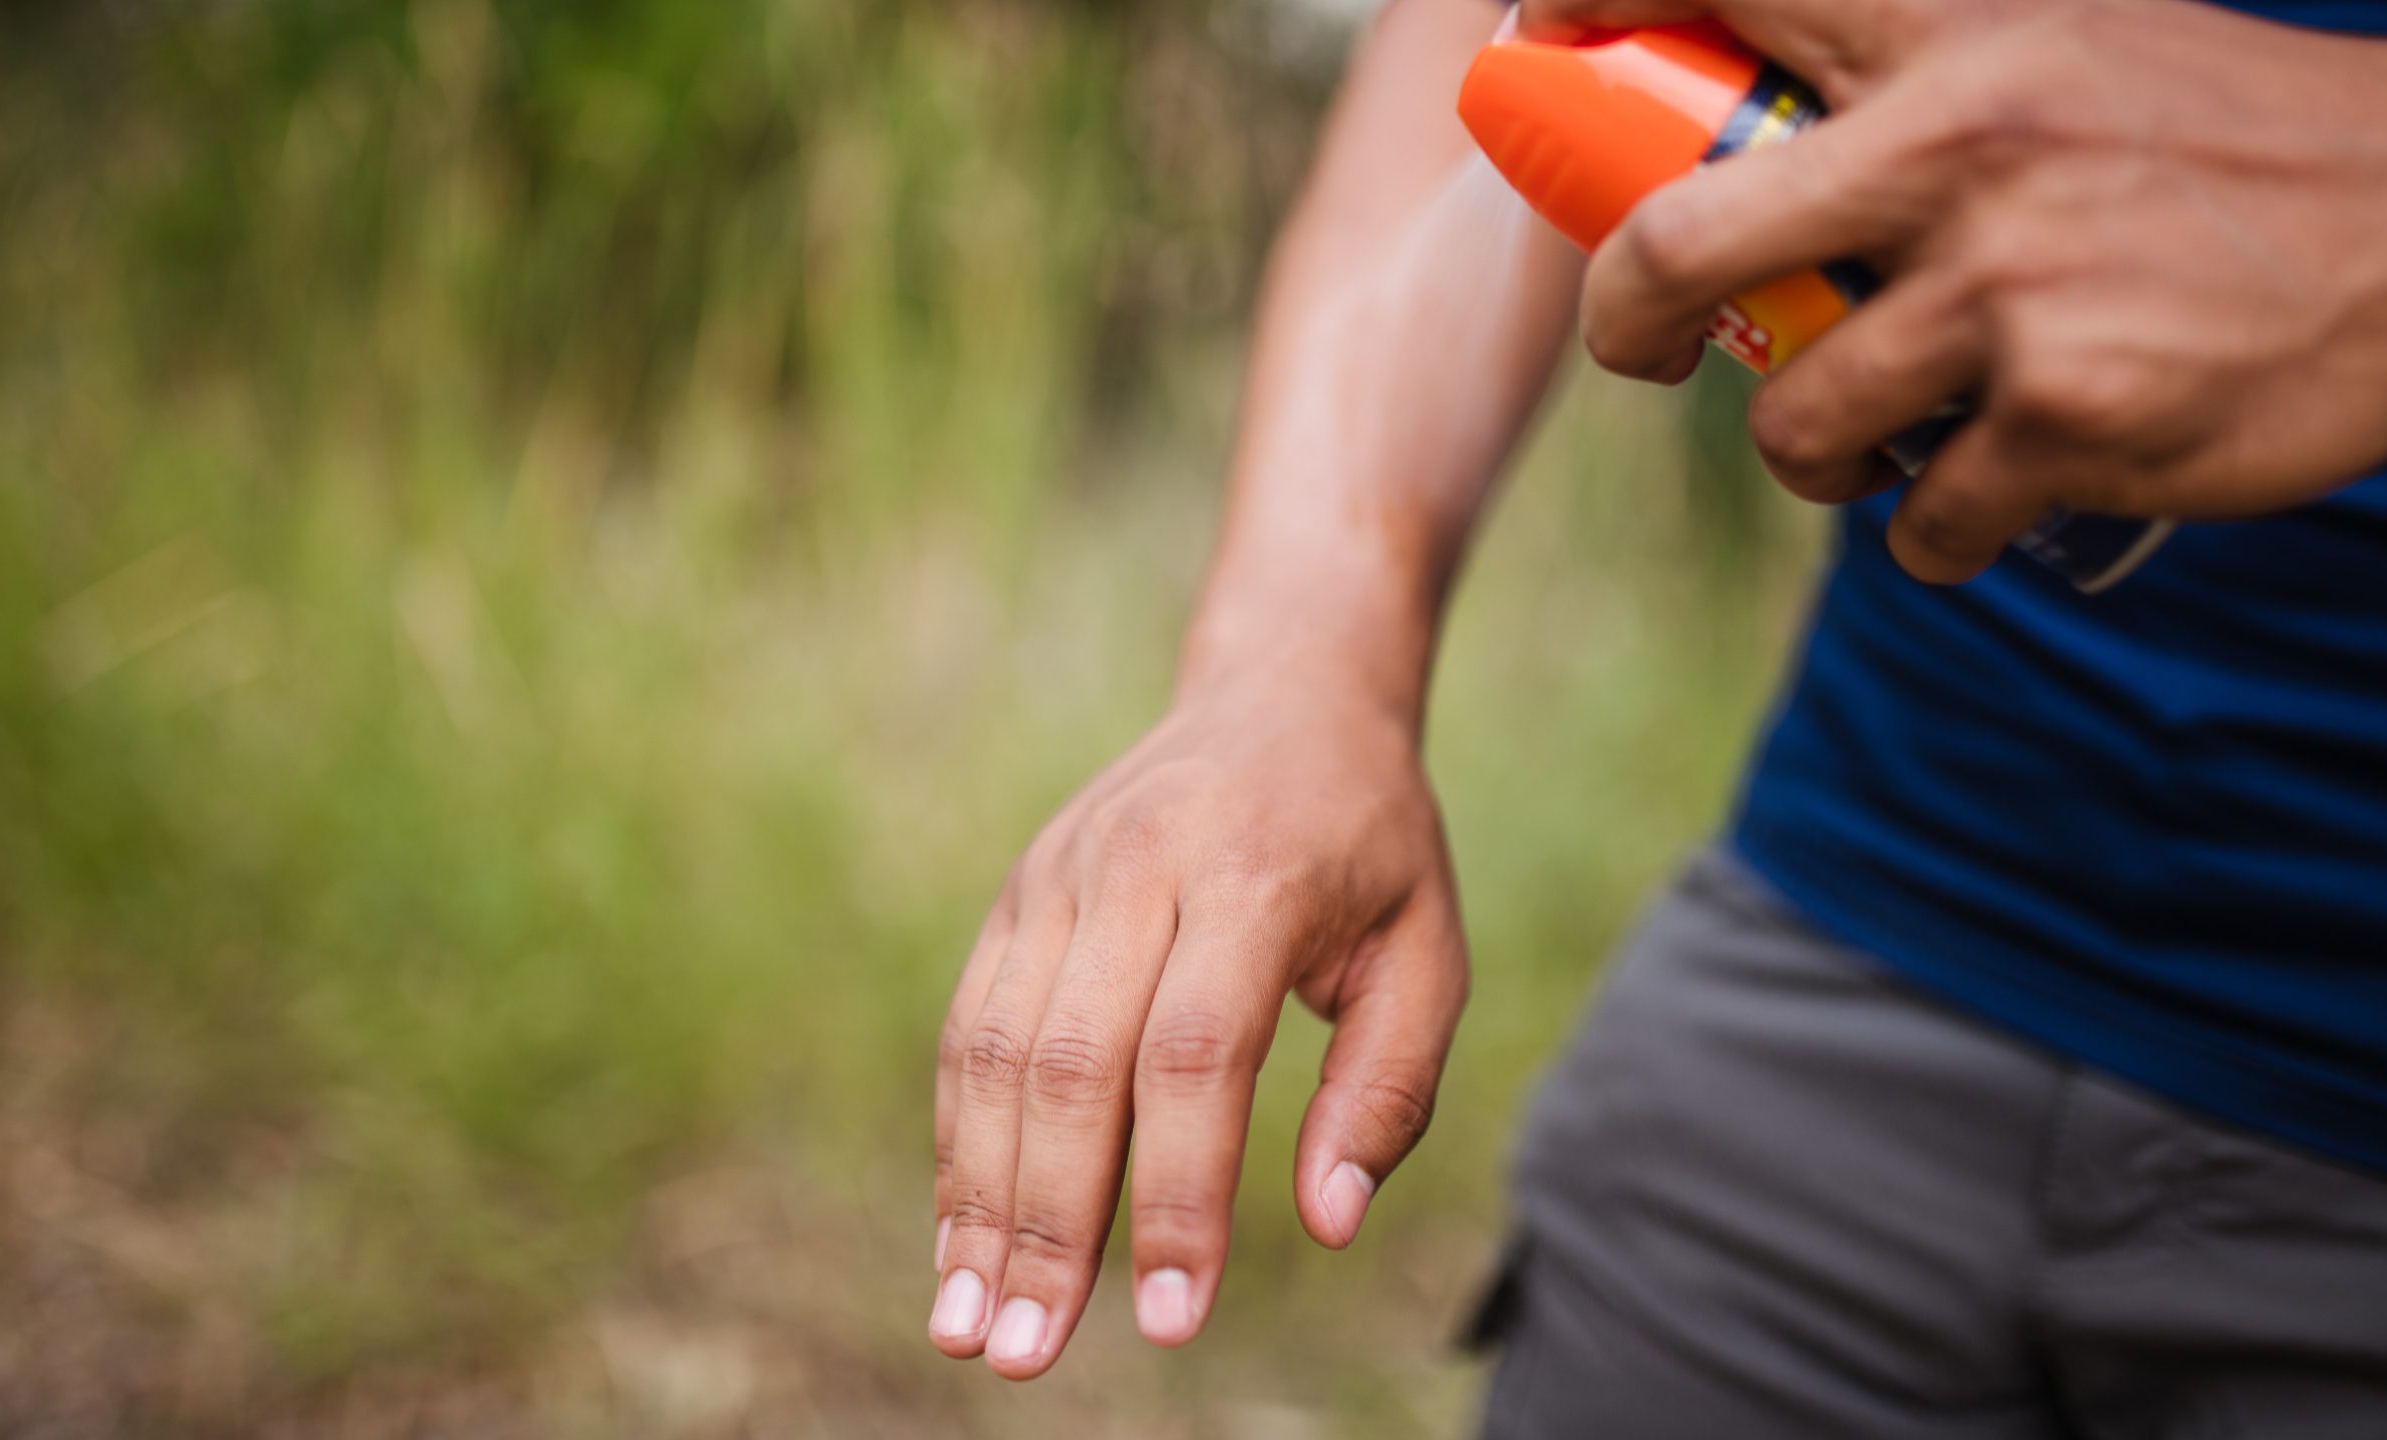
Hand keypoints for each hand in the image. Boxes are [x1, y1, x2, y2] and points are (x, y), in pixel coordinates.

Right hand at [928, 663, 1466, 1379]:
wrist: (1282, 690)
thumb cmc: (1372, 843)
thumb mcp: (1427, 950)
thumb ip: (1388, 1088)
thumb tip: (1328, 1222)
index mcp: (1255, 874)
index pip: (1196, 1056)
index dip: (1177, 1195)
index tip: (1173, 1320)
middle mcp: (1139, 864)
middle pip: (1074, 1064)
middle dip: (1048, 1223)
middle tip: (1029, 1355)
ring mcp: (1061, 874)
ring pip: (997, 1052)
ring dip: (978, 1199)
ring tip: (971, 1327)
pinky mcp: (1018, 893)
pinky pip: (970, 1028)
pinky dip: (959, 1141)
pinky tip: (961, 1238)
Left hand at [1532, 0, 2386, 581]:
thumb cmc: (2227, 145)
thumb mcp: (2069, 50)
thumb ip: (1913, 78)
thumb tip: (1732, 137)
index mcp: (1962, 36)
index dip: (1587, 0)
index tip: (1533, 32)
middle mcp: (1969, 146)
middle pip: (1679, 245)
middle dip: (1630, 322)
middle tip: (1650, 351)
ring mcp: (2015, 288)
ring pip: (1798, 425)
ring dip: (1819, 458)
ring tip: (1882, 435)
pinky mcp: (2069, 419)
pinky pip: (1918, 525)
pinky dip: (1938, 531)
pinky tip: (2006, 481)